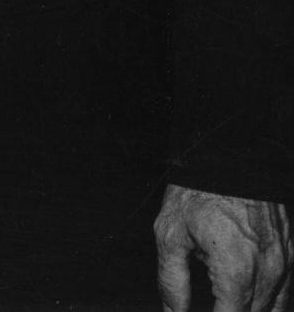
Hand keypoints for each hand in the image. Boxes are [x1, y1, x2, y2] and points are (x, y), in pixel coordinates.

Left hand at [156, 184, 291, 311]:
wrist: (228, 156)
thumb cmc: (198, 190)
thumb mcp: (170, 232)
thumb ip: (172, 279)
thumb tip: (172, 311)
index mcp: (237, 270)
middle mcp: (267, 272)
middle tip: (210, 301)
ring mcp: (283, 264)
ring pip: (272, 310)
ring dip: (248, 310)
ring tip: (224, 300)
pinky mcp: (290, 254)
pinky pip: (285, 295)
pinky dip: (268, 305)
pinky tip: (248, 300)